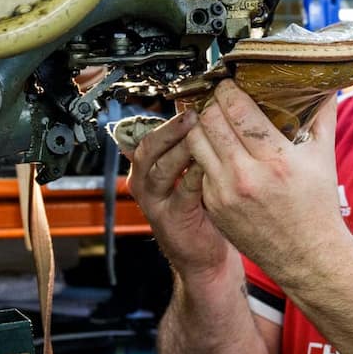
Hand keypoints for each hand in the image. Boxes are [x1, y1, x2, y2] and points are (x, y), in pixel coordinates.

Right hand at [125, 110, 233, 279]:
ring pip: (160, 169)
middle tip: (192, 115)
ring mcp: (154, 201)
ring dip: (180, 149)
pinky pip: (181, 192)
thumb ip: (189, 146)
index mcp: (146, 166)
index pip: (147, 133)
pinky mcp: (171, 218)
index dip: (166, 117)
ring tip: (199, 135)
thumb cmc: (200, 207)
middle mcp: (144, 182)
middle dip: (170, 130)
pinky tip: (209, 164)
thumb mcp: (188, 172)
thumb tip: (201, 109)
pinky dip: (195, 175)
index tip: (188, 100)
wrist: (202, 254)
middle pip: (148, 148)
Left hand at [184, 80, 347, 282]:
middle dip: (212, 103)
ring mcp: (225, 193)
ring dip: (201, 126)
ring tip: (211, 118)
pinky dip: (203, 154)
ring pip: (195, 142)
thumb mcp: (324, 157)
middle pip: (210, 121)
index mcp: (277, 160)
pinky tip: (214, 148)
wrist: (307, 256)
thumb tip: (327, 85)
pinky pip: (198, 167)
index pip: (237, 110)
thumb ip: (322, 116)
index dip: (228, 90)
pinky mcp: (213, 206)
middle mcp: (246, 176)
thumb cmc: (317, 206)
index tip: (229, 83)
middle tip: (218, 97)